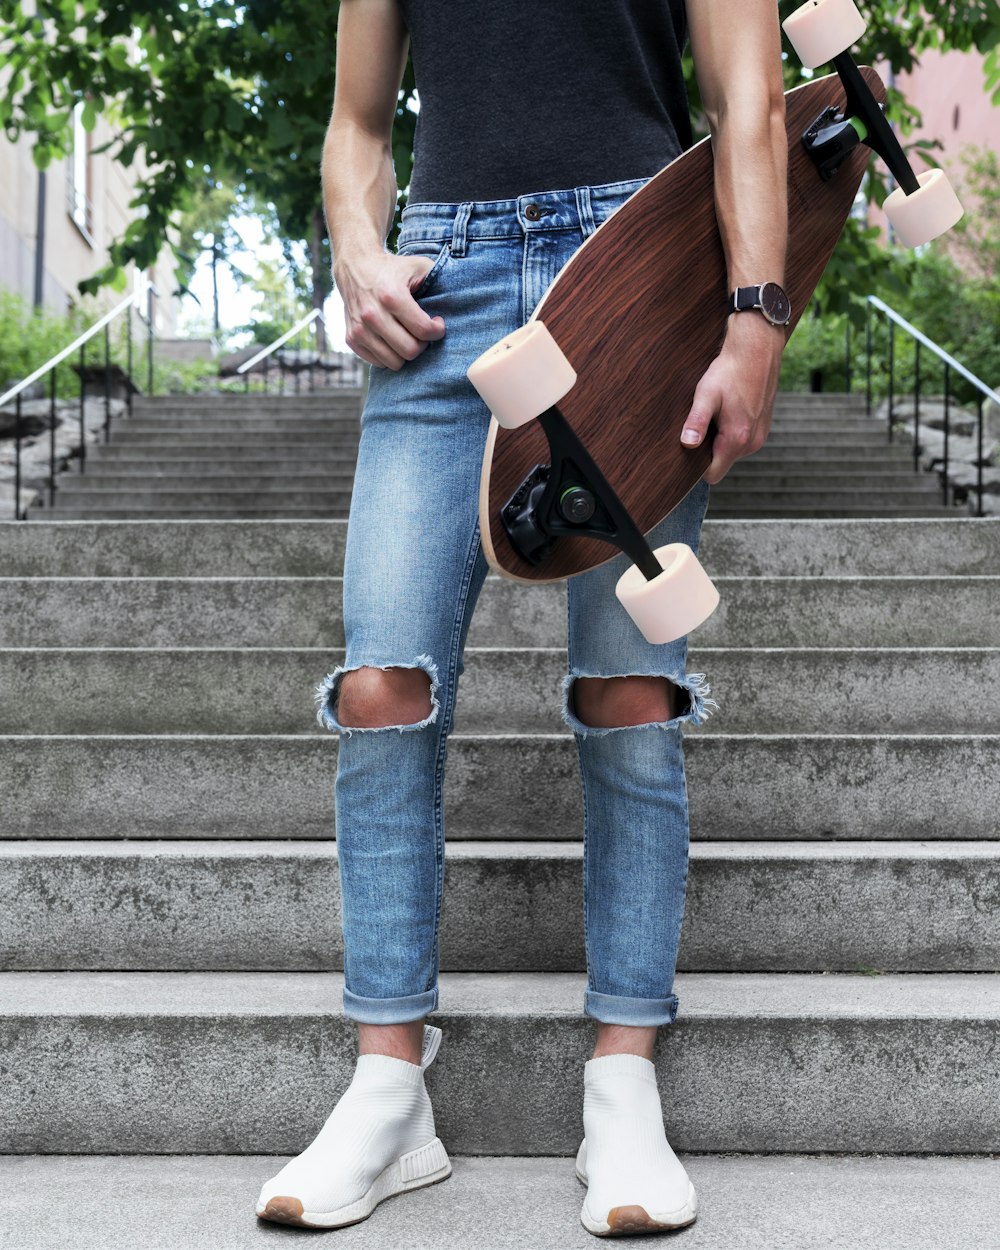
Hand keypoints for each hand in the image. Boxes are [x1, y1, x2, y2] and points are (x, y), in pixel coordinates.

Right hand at [335, 250, 445, 369]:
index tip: (438, 324)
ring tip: (408, 336)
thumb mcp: (419, 266)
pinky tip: (392, 339)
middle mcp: (372, 315)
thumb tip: (457, 302)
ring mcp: (359, 329)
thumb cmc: (392, 268)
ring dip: (406, 353)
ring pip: (394, 362)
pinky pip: (378, 363)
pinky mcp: (351, 338)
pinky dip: (389, 355)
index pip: (423, 330)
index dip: (437, 331)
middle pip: (410, 351)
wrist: (355, 266)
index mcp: (391, 296)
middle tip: (422, 333)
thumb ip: (438, 281)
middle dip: (423, 345)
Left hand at [679, 312, 784, 484]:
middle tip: (704, 421)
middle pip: (722, 462)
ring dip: (721, 438)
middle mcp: (752, 443)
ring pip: (732, 451)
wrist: (756, 349)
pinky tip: (730, 409)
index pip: (713, 474)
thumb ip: (697, 421)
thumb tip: (687, 444)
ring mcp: (761, 435)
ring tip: (718, 412)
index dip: (698, 466)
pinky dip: (733, 430)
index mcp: (737, 439)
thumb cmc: (729, 371)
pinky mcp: (764, 427)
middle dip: (709, 449)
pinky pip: (743, 440)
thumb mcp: (706, 395)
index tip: (690, 447)